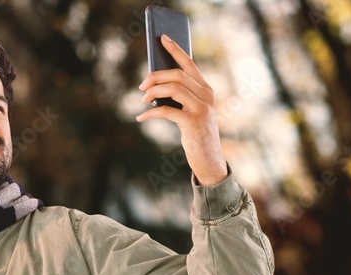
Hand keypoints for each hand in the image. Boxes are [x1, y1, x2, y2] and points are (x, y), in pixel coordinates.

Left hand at [137, 34, 227, 185]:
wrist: (209, 159)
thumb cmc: (197, 133)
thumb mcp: (192, 111)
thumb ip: (181, 97)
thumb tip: (154, 85)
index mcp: (206, 90)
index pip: (190, 64)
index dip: (176, 50)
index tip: (163, 38)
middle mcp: (206, 96)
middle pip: (177, 75)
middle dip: (155, 77)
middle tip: (141, 86)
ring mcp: (202, 109)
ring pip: (172, 89)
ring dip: (152, 93)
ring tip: (142, 101)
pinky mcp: (193, 122)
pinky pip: (166, 110)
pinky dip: (151, 112)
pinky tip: (141, 117)